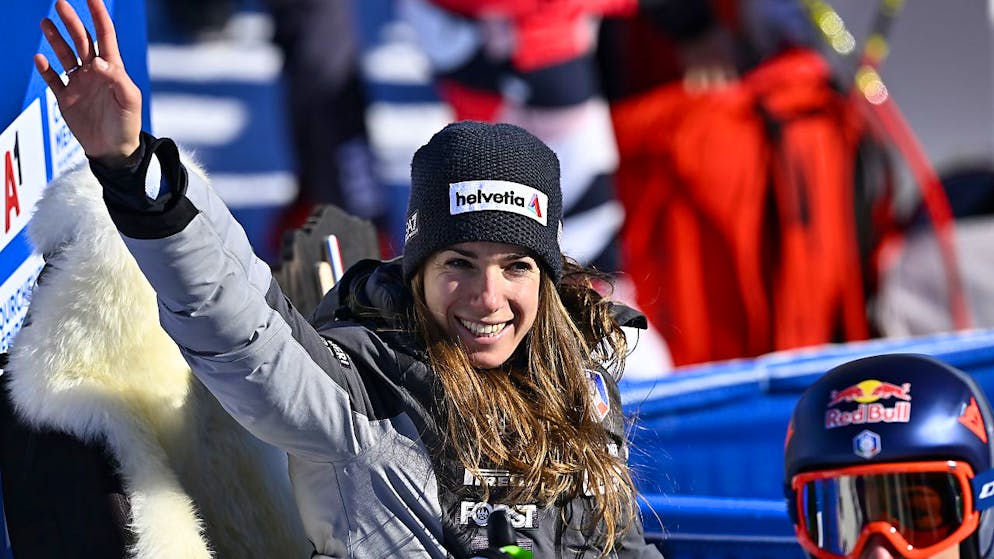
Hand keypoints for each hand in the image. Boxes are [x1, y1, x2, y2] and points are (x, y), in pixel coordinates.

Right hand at [34, 0, 141, 167]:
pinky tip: (40, 59)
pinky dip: (45, 69)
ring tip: (46, 23)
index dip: (98, 15)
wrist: (114, 151)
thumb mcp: (129, 101)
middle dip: (71, 21)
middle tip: (60, 3)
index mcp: (112, 69)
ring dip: (55, 39)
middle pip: (81, 40)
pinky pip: (53, 80)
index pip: (105, 36)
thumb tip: (98, 61)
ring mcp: (79, 84)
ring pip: (65, 55)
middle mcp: (94, 72)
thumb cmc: (127, 125)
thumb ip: (117, 79)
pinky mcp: (66, 99)